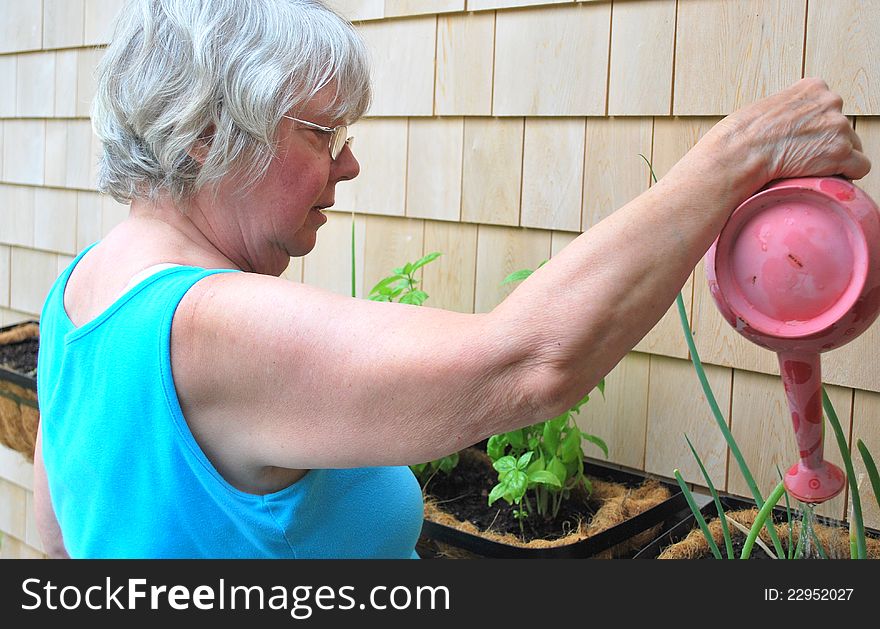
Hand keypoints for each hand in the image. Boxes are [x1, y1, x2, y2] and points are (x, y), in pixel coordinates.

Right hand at [701, 78, 869, 190]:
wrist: (738, 155)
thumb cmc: (740, 136)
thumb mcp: (766, 106)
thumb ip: (789, 110)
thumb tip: (791, 126)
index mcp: (812, 87)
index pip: (829, 107)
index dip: (816, 127)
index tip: (803, 138)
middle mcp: (830, 101)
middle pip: (842, 127)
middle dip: (826, 143)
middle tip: (804, 156)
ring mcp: (838, 126)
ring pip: (852, 147)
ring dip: (834, 159)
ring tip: (808, 168)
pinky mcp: (841, 152)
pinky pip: (859, 167)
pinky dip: (845, 175)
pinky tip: (824, 177)